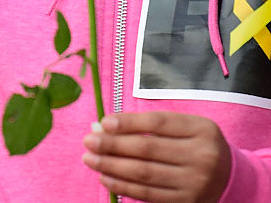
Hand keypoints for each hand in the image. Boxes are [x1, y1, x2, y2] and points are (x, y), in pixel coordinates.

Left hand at [82, 112, 230, 202]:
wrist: (230, 177)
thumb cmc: (196, 144)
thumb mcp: (184, 126)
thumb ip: (149, 124)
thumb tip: (104, 126)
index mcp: (201, 130)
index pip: (158, 123)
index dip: (128, 122)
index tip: (103, 123)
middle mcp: (202, 157)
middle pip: (148, 149)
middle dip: (112, 145)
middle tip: (88, 141)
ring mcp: (195, 183)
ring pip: (144, 174)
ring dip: (111, 166)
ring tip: (90, 159)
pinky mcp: (187, 202)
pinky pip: (148, 194)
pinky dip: (123, 186)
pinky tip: (105, 177)